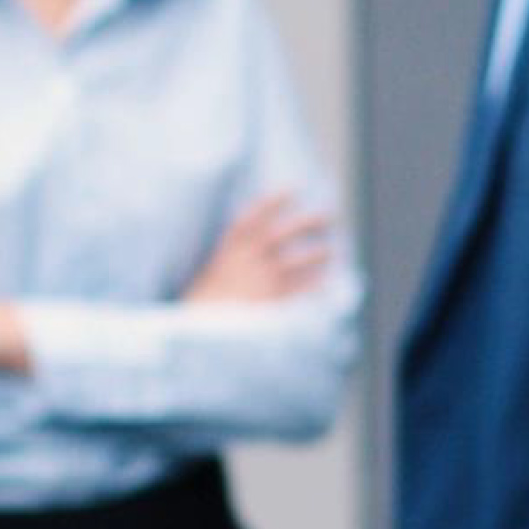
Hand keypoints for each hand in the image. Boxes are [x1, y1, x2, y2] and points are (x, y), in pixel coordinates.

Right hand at [181, 191, 333, 305]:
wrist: (200, 339)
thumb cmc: (198, 313)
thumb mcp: (204, 282)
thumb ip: (222, 268)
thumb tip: (235, 261)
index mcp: (226, 254)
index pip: (251, 220)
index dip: (271, 202)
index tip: (291, 189)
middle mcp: (248, 263)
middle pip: (283, 234)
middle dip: (306, 223)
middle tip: (327, 216)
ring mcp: (264, 282)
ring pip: (299, 262)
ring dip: (317, 255)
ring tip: (330, 250)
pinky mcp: (276, 304)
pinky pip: (303, 291)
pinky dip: (316, 287)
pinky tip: (327, 284)